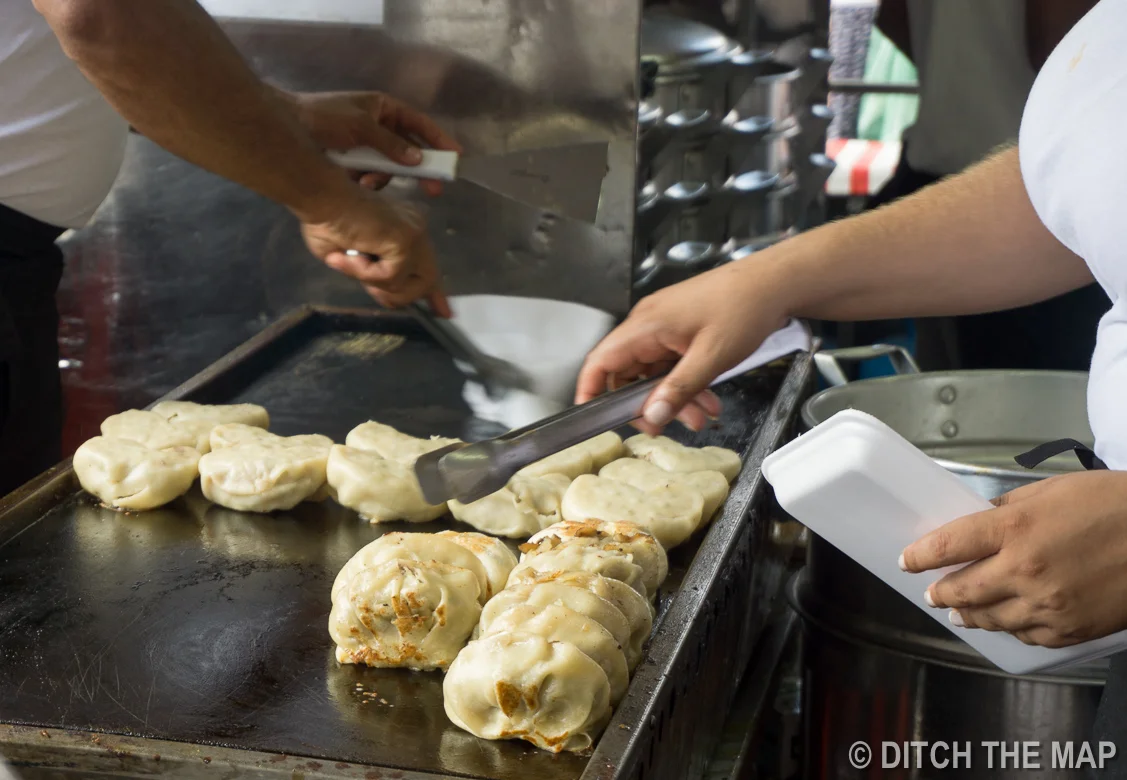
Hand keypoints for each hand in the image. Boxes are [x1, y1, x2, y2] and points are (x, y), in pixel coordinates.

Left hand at [282, 90, 461, 194]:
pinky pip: (372, 176)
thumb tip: (418, 159)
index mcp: (384, 109)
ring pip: (391, 168)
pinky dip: (368, 182)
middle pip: (410, 150)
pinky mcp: (355, 163)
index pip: (420, 125)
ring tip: (367, 181)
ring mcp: (367, 147)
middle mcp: (379, 127)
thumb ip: (390, 144)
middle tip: (435, 189)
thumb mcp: (360, 126)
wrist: (286, 128)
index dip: (439, 140)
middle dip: (420, 170)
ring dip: (384, 177)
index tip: (456, 156)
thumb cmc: (322, 118)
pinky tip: (357, 183)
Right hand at [300, 189, 450, 314]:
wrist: (319, 199)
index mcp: (406, 230)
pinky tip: (351, 256)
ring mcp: (414, 234)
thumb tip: (386, 293)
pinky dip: (366, 273)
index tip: (443, 312)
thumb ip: (376, 273)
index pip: (428, 266)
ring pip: (410, 285)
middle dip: (402, 296)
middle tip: (373, 290)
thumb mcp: (355, 259)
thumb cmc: (326, 222)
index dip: (435, 293)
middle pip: (427, 280)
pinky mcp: (405, 240)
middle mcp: (417, 230)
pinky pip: (391, 276)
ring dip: (376, 284)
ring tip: (352, 264)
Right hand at [575, 259, 790, 433]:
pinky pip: (671, 365)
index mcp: (646, 325)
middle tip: (664, 425)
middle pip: (628, 374)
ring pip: (653, 373)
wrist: (773, 284)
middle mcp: (648, 325)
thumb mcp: (711, 357)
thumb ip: (678, 389)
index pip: (600, 361)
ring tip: (699, 416)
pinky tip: (707, 399)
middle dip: (646, 403)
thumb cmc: (743, 307)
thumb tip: (652, 416)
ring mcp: (664, 328)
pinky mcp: (680, 331)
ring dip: (672, 398)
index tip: (593, 418)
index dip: (590, 390)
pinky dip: (685, 385)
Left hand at [900, 471, 1126, 647]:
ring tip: (958, 612)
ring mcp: (1047, 604)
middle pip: (962, 589)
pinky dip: (1010, 628)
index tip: (906, 560)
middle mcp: (1024, 570)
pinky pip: (1026, 635)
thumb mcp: (1052, 491)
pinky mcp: (1070, 629)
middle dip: (940, 592)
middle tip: (930, 592)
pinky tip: (1005, 621)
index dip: (920, 555)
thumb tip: (981, 521)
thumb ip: (1009, 510)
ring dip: (968, 615)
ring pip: (990, 618)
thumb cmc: (1113, 504)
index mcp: (1015, 529)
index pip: (948, 545)